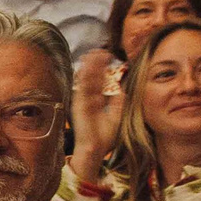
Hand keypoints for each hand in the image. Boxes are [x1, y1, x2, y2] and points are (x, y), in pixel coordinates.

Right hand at [70, 48, 124, 173]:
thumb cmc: (104, 137)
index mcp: (96, 101)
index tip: (107, 56)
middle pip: (92, 77)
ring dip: (89, 67)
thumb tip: (121, 90)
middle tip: (100, 50)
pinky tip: (87, 67)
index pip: (99, 81)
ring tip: (93, 54)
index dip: (102, 69)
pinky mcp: (79, 105)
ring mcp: (82, 101)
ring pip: (86, 80)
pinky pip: (81, 88)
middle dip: (95, 64)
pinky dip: (84, 77)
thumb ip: (118, 103)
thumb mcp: (116, 117)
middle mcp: (88, 99)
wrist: (95, 149)